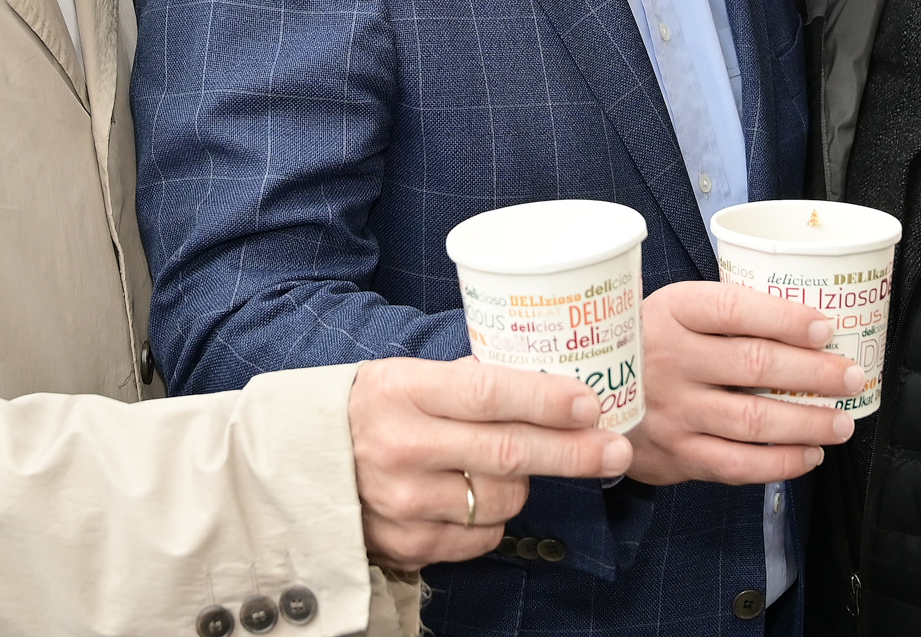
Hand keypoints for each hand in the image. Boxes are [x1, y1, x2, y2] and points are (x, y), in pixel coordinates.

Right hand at [348, 357, 632, 570]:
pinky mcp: (406, 545)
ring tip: (509, 465)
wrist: (303, 463)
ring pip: (501, 500)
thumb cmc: (376, 409)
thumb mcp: (410, 376)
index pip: (489, 394)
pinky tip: (475, 495)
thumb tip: (551, 389)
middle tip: (617, 450)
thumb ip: (470, 382)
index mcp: (405, 391)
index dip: (546, 400)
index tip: (590, 404)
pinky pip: (480, 537)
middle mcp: (402, 447)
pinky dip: (493, 517)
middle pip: (508, 453)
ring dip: (524, 484)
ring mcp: (403, 502)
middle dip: (573, 452)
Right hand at [625, 280, 862, 486]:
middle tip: (851, 377)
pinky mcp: (676, 454)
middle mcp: (670, 360)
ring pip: (753, 420)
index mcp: (671, 312)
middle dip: (815, 373)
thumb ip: (724, 313)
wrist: (586, 394)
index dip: (785, 318)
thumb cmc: (649, 344)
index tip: (825, 328)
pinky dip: (780, 463)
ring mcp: (673, 411)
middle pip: (755, 365)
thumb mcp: (671, 310)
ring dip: (808, 422)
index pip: (734, 309)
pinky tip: (808, 455)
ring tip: (841, 422)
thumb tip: (807, 322)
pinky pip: (737, 464)